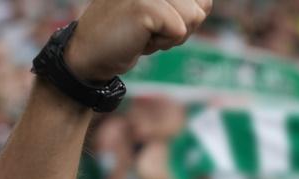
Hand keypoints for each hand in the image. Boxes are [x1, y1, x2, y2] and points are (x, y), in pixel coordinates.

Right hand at [64, 0, 211, 82]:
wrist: (92, 52)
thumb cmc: (129, 33)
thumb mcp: (164, 16)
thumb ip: (188, 6)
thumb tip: (206, 4)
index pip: (202, 0)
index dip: (188, 17)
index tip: (161, 22)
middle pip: (201, 7)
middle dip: (181, 28)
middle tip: (152, 30)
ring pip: (193, 17)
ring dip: (172, 35)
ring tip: (145, 32)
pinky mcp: (144, 6)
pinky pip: (179, 31)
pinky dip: (163, 43)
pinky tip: (140, 39)